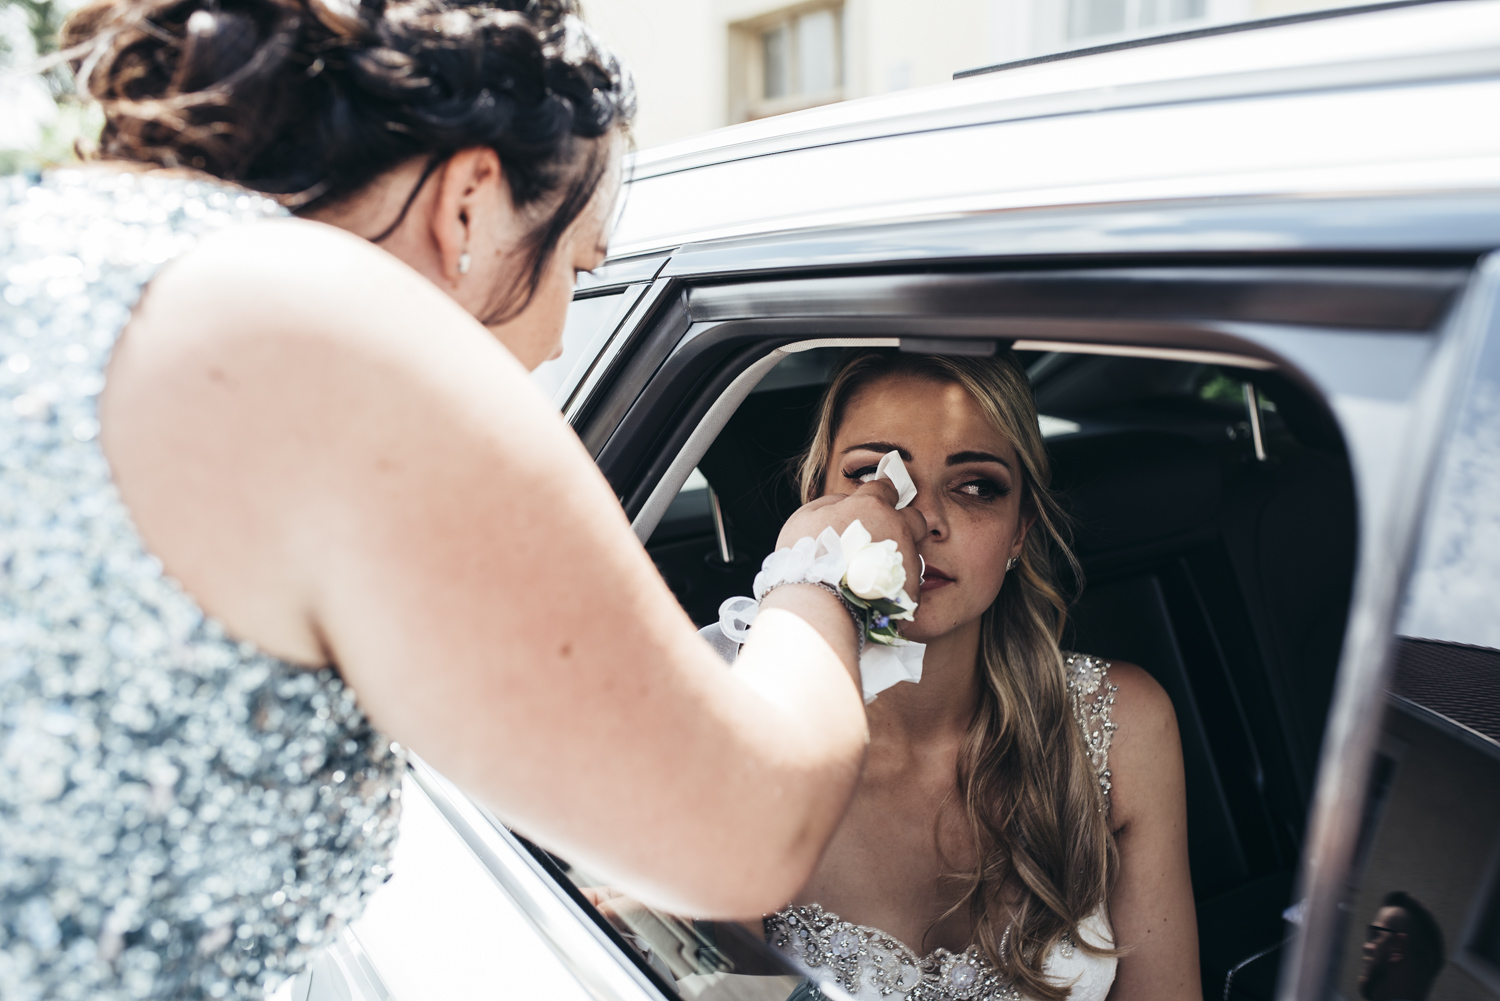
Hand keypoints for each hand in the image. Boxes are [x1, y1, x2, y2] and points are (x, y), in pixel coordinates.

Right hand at [776, 479, 927, 603]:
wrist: (819, 606)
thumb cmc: (806, 560)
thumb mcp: (806, 518)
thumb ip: (831, 502)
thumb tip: (846, 501)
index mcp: (871, 506)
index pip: (886, 488)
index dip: (881, 495)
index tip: (875, 504)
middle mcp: (897, 528)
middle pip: (914, 517)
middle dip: (904, 524)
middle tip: (882, 538)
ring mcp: (908, 559)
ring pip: (911, 553)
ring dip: (895, 558)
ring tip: (870, 574)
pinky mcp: (912, 589)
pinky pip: (907, 583)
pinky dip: (893, 586)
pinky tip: (874, 594)